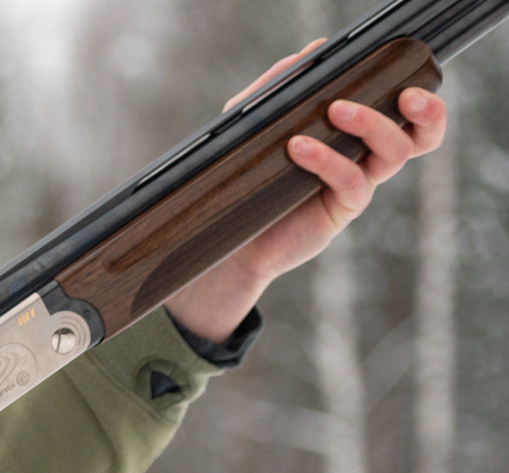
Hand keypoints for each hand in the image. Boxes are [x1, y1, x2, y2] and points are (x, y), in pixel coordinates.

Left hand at [163, 42, 448, 342]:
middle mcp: (364, 159)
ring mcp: (355, 185)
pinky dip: (328, 159)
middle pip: (420, 137)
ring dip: (372, 124)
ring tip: (335, 110)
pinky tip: (299, 147)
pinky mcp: (339, 210)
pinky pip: (351, 181)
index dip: (423, 101)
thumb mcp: (254, 126)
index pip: (407, 117)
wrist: (231, 234)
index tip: (409, 79)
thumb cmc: (248, 177)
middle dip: (426, 113)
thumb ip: (278, 88)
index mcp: (356, 137)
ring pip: (393, 154)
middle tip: (407, 95)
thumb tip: (312, 52)